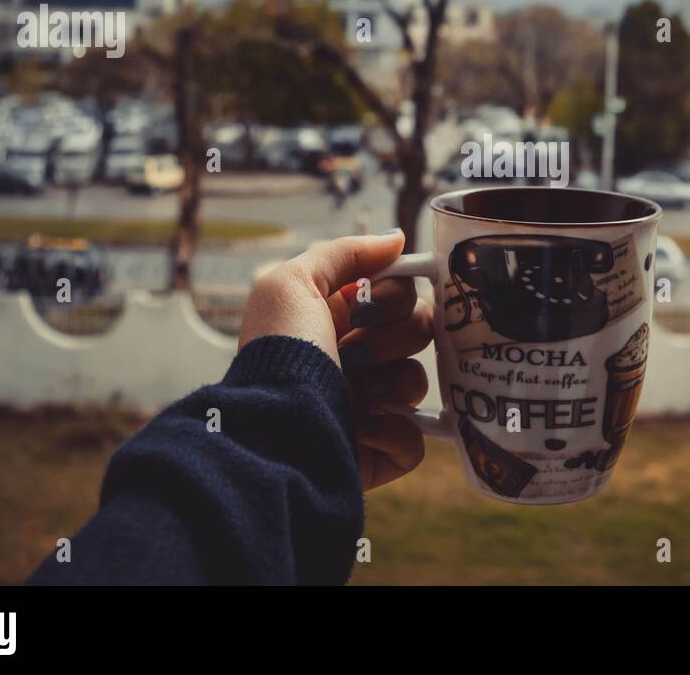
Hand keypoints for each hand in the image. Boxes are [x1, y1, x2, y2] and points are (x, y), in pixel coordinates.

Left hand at [237, 230, 431, 489]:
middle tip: (354, 352)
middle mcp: (357, 359)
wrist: (271, 431)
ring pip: (418, 381)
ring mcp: (370, 405)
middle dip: (391, 338)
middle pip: (418, 331)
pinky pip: (415, 438)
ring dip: (391, 384)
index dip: (392, 296)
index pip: (399, 294)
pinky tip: (360, 428)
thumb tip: (396, 239)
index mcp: (340, 320)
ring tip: (356, 394)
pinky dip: (393, 434)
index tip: (365, 307)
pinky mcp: (380, 451)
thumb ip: (344, 253)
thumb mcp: (291, 284)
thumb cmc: (278, 355)